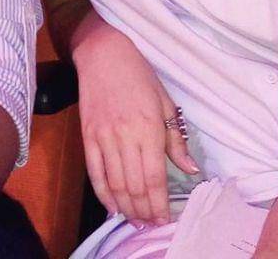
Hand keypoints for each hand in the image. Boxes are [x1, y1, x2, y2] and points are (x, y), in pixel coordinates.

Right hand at [72, 14, 198, 227]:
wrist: (103, 53)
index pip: (154, 177)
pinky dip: (102, 193)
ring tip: (135, 220)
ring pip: (115, 183)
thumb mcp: (164, 102)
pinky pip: (94, 171)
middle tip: (151, 224)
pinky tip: (112, 207)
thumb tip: (190, 169)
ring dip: (126, 207)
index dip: (160, 203)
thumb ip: (175, 139)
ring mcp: (103, 136)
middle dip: (144, 211)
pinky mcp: (87, 135)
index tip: (165, 218)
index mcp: (149, 127)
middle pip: (134, 186)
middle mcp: (126, 136)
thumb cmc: (139, 74)